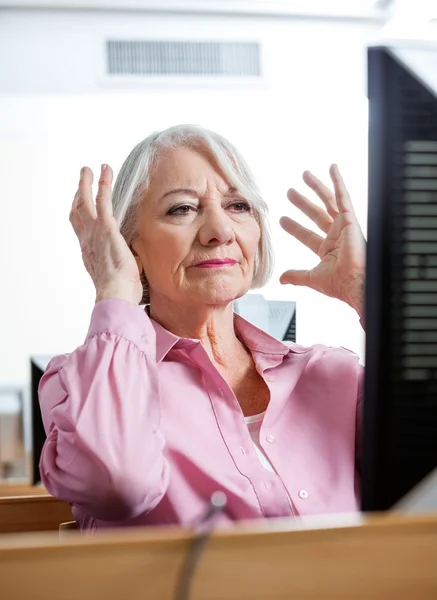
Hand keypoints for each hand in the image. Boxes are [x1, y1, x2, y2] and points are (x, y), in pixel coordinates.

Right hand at [70, 164, 142, 304]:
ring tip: (88, 170)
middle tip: (81, 181)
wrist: (116, 295)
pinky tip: (105, 170)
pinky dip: (103, 182)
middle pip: (76, 212)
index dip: (80, 216)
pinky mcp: (107, 227)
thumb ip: (123, 268)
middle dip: (78, 194)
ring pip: (84, 201)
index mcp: (89, 254)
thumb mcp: (119, 278)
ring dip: (86, 183)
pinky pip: (102, 199)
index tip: (83, 207)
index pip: (81, 230)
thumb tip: (135, 268)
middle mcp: (87, 241)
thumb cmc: (121, 294)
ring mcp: (94, 233)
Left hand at [279, 164, 364, 317]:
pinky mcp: (351, 220)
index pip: (307, 235)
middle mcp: (337, 237)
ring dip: (316, 188)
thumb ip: (296, 276)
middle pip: (316, 214)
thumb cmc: (340, 283)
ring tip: (304, 176)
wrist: (355, 282)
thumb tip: (281, 278)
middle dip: (303, 203)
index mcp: (328, 251)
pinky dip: (338, 182)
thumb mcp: (312, 278)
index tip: (282, 219)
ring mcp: (344, 227)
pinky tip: (332, 169)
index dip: (294, 227)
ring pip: (328, 202)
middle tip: (290, 192)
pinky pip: (344, 197)